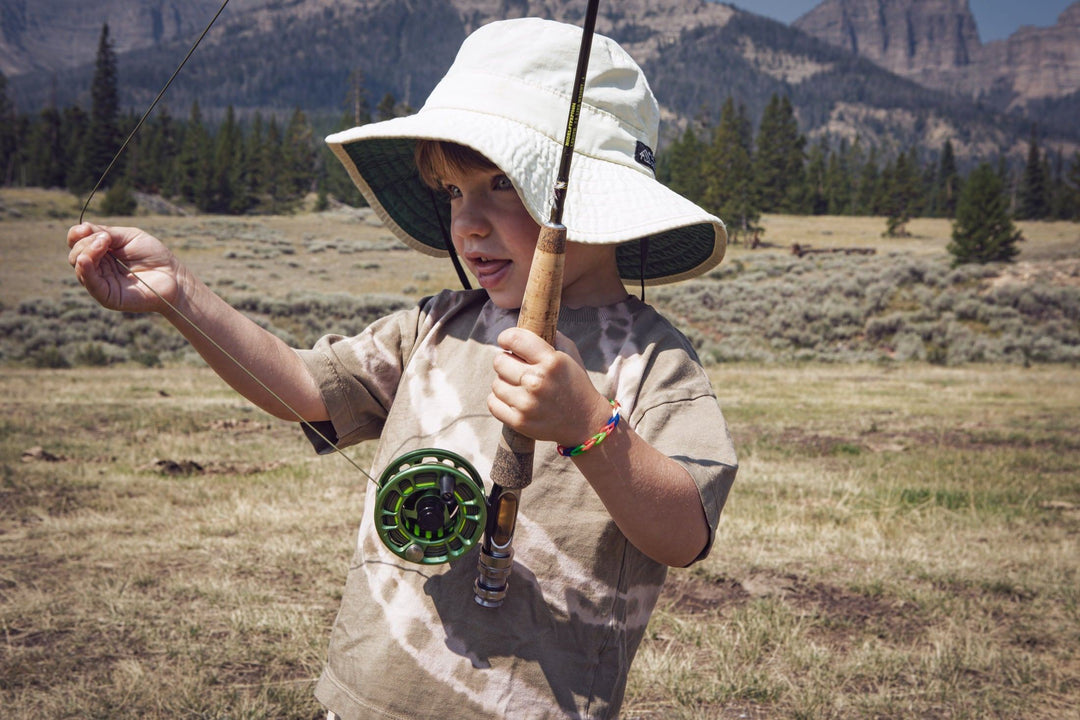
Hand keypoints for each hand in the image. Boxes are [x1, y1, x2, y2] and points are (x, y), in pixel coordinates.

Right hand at [67, 223, 183, 313]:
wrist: (173, 276)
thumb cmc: (154, 255)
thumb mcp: (128, 237)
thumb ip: (106, 233)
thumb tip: (80, 228)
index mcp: (101, 252)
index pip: (77, 242)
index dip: (77, 234)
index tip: (86, 229)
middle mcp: (98, 268)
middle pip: (75, 254)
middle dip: (85, 243)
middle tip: (105, 239)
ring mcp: (101, 283)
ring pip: (80, 268)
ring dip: (87, 252)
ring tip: (103, 244)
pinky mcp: (108, 296)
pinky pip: (91, 284)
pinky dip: (85, 271)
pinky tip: (86, 260)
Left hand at [488, 327, 611, 446]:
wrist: (586, 422)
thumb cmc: (575, 384)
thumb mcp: (570, 354)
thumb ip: (550, 336)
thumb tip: (525, 324)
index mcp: (551, 361)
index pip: (514, 338)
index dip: (506, 338)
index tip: (506, 342)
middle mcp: (537, 381)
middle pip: (499, 361)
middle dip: (506, 362)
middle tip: (516, 368)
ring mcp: (527, 403)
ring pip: (495, 383)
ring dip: (504, 383)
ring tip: (520, 387)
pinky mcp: (519, 422)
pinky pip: (492, 403)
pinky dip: (499, 401)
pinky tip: (514, 400)